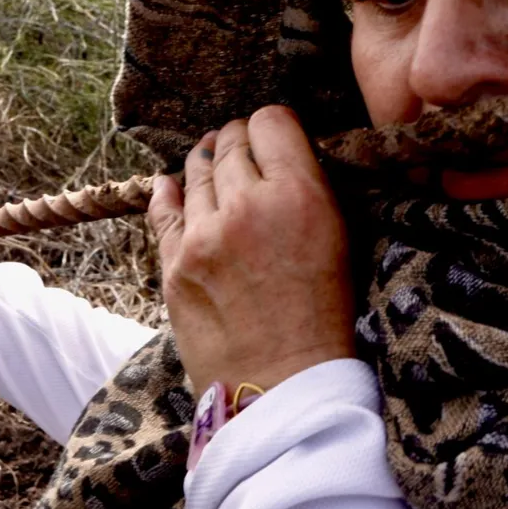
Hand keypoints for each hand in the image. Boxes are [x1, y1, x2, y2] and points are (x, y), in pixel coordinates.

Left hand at [148, 106, 355, 394]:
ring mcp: (203, 234)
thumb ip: (313, 190)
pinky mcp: (173, 264)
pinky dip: (169, 193)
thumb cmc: (326, 321)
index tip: (275, 138)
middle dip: (239, 142)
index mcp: (299, 195)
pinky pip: (164, 210)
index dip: (273, 126)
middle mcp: (246, 205)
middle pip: (230, 141)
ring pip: (196, 171)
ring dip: (208, 165)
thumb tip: (286, 156)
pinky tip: (171, 185)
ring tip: (214, 165)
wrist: (283, 387)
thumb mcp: (342, 242)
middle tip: (245, 152)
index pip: (271, 121)